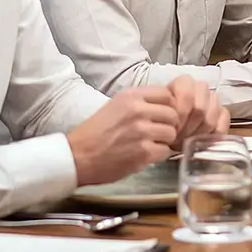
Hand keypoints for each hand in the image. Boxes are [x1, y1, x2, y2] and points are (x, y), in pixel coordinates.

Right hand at [65, 86, 181, 184]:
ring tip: (150, 145)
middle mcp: (137, 110)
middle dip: (169, 125)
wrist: (77, 156)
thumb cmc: (94, 134)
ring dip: (165, 141)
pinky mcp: (143, 152)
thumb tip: (165, 105)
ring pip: (172, 133)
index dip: (169, 106)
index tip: (163, 116)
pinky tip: (146, 156)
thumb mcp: (115, 106)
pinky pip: (165, 151)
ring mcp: (141, 131)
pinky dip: (159, 156)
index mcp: (130, 96)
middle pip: (173, 114)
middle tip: (158, 134)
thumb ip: (139, 103)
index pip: (167, 94)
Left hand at [164, 74, 227, 138]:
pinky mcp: (223, 113)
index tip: (171, 128)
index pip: (186, 95)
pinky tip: (203, 140)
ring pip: (211, 118)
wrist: (167, 129)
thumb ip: (164, 114)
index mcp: (184, 82)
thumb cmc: (162, 121)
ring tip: (188, 141)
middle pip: (200, 109)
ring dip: (198, 134)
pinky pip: (223, 123)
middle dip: (188, 128)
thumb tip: (175, 128)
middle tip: (178, 138)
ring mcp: (213, 100)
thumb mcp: (158, 115)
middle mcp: (200, 87)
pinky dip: (214, 135)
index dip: (179, 115)